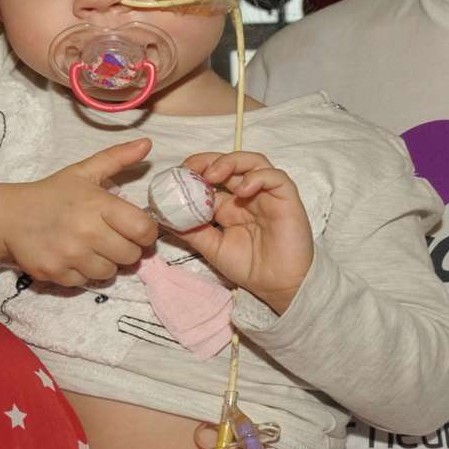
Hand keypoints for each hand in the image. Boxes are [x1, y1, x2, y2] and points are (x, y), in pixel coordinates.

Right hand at [0, 138, 158, 286]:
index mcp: (97, 204)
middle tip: (112, 238)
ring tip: (92, 247)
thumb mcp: (84, 171)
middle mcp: (86, 231)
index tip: (136, 229)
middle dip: (126, 248)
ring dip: (106, 263)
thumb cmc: (52, 193)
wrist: (9, 216)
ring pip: (110, 272)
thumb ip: (117, 158)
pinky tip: (73, 257)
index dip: (146, 232)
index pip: (143, 229)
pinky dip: (82, 273)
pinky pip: (86, 282)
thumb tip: (147, 144)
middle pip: (131, 256)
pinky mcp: (56, 273)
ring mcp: (69, 255)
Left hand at [175, 151, 313, 313]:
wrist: (277, 287)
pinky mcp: (286, 198)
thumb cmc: (249, 268)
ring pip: (252, 161)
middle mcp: (248, 194)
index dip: (194, 172)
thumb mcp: (211, 248)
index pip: (211, 177)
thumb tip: (162, 217)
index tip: (176, 177)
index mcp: (230, 205)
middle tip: (190, 169)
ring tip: (212, 175)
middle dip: (208, 161)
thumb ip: (190, 231)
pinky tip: (242, 190)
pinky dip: (257, 177)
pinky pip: (275, 177)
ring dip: (230, 162)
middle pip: (229, 163)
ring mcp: (267, 194)